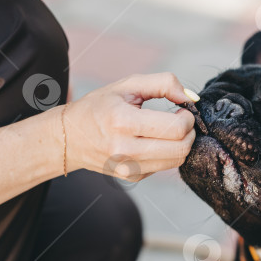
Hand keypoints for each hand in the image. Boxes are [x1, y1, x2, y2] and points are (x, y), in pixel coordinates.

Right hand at [62, 72, 195, 181]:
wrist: (70, 137)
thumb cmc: (100, 107)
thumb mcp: (127, 85)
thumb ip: (163, 83)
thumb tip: (190, 98)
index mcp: (122, 122)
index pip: (175, 128)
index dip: (188, 117)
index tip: (182, 109)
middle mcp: (125, 150)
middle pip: (181, 148)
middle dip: (190, 132)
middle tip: (181, 120)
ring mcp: (128, 168)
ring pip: (176, 161)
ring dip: (182, 143)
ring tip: (170, 129)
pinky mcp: (132, 177)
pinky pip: (164, 167)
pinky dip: (167, 153)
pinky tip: (154, 142)